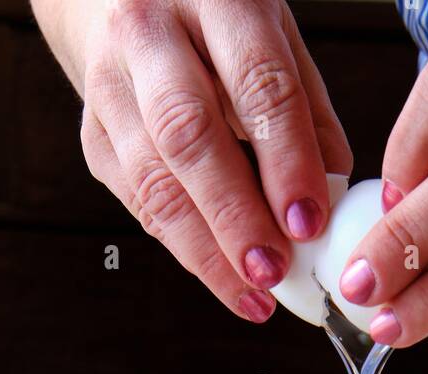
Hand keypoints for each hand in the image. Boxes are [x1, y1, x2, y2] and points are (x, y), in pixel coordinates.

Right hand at [73, 0, 350, 321]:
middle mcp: (149, 33)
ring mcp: (109, 86)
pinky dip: (183, 245)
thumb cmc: (210, 18)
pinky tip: (220, 274)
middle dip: (235, 215)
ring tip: (251, 293)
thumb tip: (333, 197)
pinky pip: (139, 202)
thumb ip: (305, 111)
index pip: (256, 82)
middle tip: (273, 270)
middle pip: (189, 135)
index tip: (308, 223)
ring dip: (206, 250)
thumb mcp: (271, 33)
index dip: (285, 159)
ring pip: (153, 180)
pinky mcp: (93, 135)